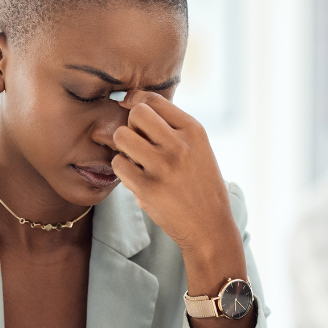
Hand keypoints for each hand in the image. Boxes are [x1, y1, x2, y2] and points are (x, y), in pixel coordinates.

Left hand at [112, 91, 252, 327]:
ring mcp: (162, 166)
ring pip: (121, 135)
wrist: (209, 227)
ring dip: (123, 147)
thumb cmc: (200, 185)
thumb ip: (172, 127)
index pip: (153, 99)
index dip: (137, 105)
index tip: (136, 119)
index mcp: (194, 130)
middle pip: (135, 113)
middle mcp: (179, 144)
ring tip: (135, 159)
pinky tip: (135, 177)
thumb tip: (133, 103)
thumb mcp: (198, 149)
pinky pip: (118, 164)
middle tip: (137, 142)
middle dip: (130, 125)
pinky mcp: (147, 188)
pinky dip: (122, 169)